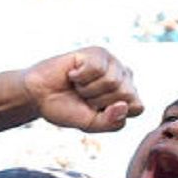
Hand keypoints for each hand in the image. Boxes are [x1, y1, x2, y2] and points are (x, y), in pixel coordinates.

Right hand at [22, 46, 143, 132]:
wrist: (40, 96)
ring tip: (79, 86)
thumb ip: (111, 122)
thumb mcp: (92, 125)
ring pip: (113, 81)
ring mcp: (112, 63)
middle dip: (100, 102)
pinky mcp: (97, 52)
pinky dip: (81, 76)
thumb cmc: (67, 109)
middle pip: (127, 94)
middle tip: (85, 98)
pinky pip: (97, 68)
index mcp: (127, 97)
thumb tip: (124, 106)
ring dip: (89, 89)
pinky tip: (74, 74)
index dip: (114, 113)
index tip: (96, 112)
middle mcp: (124, 78)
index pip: (137, 108)